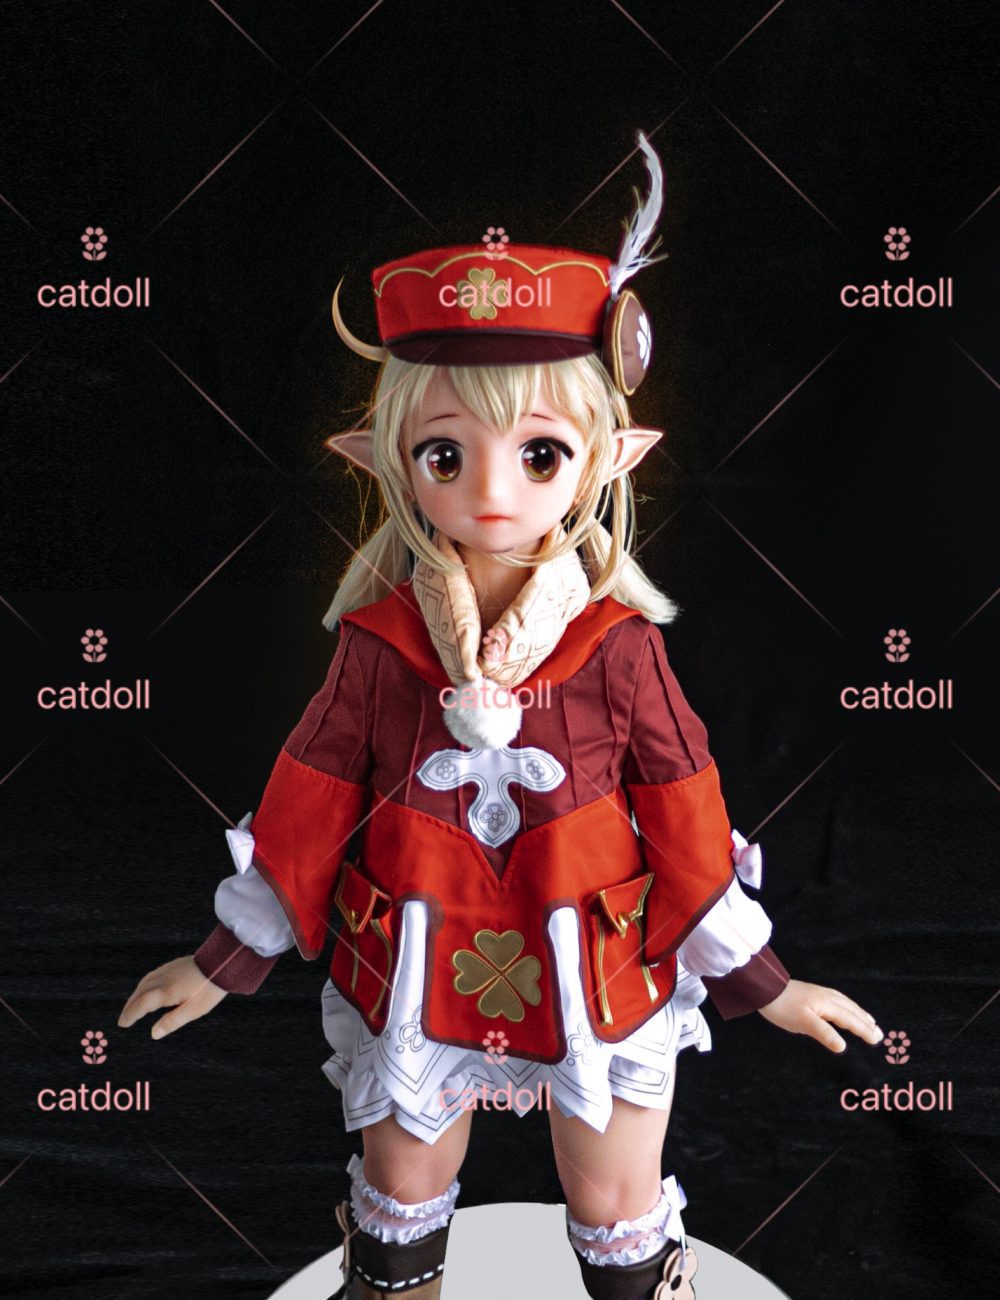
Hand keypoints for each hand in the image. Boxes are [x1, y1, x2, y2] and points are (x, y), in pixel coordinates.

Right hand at [118, 956, 226, 1038]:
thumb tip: (153, 1034)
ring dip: (135, 996)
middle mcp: (162, 979)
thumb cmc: (209, 989)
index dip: (130, 1015)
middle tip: (123, 1019)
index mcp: (165, 992)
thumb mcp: (193, 1010)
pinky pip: (151, 976)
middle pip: (139, 994)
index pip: (141, 1005)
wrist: (223, 962)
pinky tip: (147, 989)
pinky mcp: (173, 965)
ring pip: (144, 983)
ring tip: (132, 1007)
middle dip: (129, 1006)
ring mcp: (167, 970)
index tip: (123, 1024)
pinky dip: (143, 986)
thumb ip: (172, 1022)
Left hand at [757, 979, 882, 1052]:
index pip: (851, 1020)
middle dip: (867, 1023)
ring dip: (860, 1014)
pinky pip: (840, 1001)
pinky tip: (846, 1009)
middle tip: (880, 1034)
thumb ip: (824, 1034)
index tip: (878, 1040)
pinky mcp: (815, 993)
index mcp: (828, 1005)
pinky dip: (849, 1008)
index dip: (865, 1031)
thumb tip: (843, 1047)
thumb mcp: (803, 1023)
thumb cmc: (783, 1007)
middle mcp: (829, 997)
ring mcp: (822, 993)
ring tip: (870, 1022)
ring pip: (847, 1005)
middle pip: (853, 1011)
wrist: (765, 988)